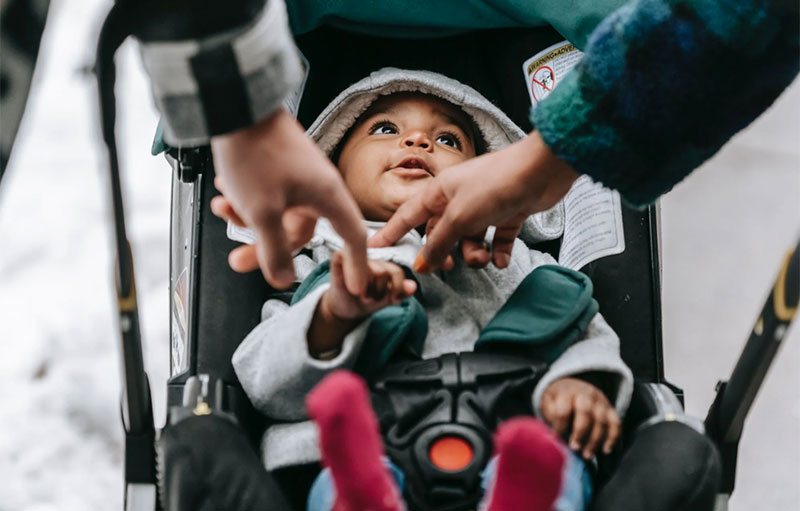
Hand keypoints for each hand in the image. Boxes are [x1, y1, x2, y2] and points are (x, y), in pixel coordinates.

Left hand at [210, 108, 367, 293]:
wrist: (236, 105)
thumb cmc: (255, 153)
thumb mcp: (262, 212)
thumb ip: (274, 250)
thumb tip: (283, 279)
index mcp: (327, 196)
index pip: (353, 238)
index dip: (356, 265)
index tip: (356, 287)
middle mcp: (318, 186)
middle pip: (299, 232)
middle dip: (266, 247)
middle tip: (239, 260)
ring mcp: (299, 175)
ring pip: (278, 213)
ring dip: (247, 219)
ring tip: (222, 209)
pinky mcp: (280, 166)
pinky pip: (268, 195)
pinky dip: (246, 199)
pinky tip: (224, 192)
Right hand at [308, 253, 417, 355]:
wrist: (344, 309)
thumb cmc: (366, 300)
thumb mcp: (386, 299)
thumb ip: (401, 292)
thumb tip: (413, 286)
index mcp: (382, 265)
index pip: (396, 271)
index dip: (396, 288)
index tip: (392, 300)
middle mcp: (369, 259)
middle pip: (383, 272)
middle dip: (379, 291)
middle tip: (371, 299)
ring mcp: (353, 258)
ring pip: (369, 270)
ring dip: (366, 290)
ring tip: (361, 296)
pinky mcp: (337, 260)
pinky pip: (342, 257)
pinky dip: (348, 274)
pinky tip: (350, 287)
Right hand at [368, 132, 577, 271]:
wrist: (541, 171)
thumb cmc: (496, 184)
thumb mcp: (460, 218)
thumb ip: (439, 243)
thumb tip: (423, 264)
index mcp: (440, 192)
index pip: (408, 216)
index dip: (391, 233)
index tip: (375, 247)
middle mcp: (459, 197)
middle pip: (440, 233)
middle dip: (444, 252)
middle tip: (448, 269)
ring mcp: (484, 205)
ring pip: (469, 239)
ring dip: (475, 254)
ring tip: (485, 258)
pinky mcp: (507, 212)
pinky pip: (496, 239)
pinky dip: (498, 251)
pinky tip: (501, 259)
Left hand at [540, 377, 620, 459]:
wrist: (572, 385)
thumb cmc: (558, 400)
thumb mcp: (548, 402)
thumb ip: (551, 416)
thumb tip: (553, 437)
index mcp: (567, 393)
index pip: (564, 410)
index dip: (560, 426)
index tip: (556, 438)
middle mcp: (586, 395)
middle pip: (585, 412)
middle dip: (580, 432)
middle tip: (574, 448)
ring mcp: (600, 402)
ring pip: (601, 421)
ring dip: (595, 440)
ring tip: (586, 455)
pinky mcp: (610, 410)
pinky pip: (616, 424)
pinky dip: (613, 438)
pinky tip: (606, 450)